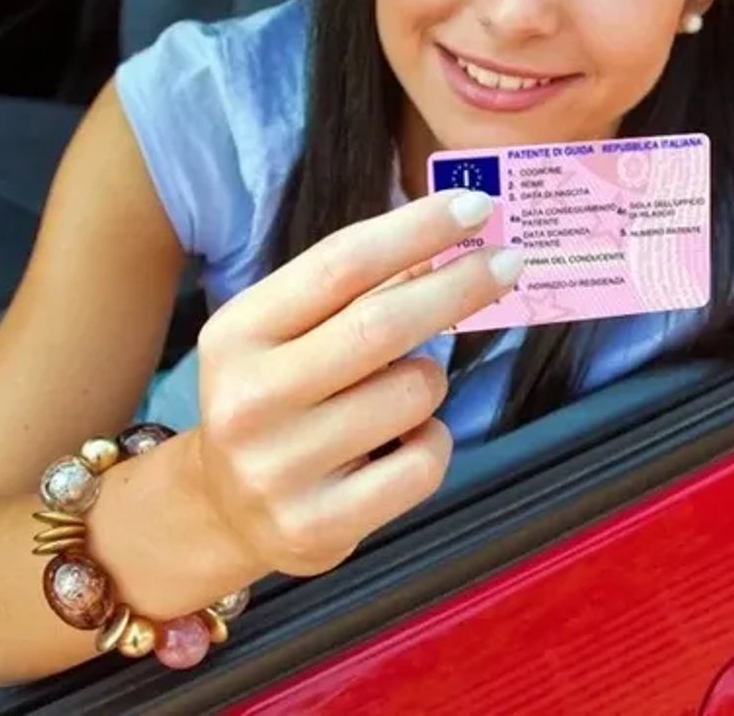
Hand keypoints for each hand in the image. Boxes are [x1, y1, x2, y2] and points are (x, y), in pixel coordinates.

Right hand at [188, 191, 519, 576]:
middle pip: (381, 325)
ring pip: (413, 394)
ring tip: (402, 390)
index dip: (416, 230)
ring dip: (433, 380)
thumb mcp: (291, 333)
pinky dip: (433, 441)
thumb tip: (451, 236)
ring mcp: (280, 468)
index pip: (341, 264)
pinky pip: (423, 463)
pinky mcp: (318, 525)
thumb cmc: (279, 396)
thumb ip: (360, 289)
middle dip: (458, 286)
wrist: (223, 509)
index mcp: (238, 333)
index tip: (478, 208)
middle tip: (510, 261)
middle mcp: (250, 399)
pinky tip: (401, 445)